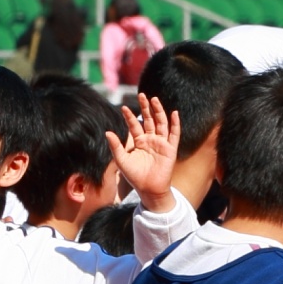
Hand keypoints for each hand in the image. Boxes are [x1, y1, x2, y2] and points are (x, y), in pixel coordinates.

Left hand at [108, 90, 180, 207]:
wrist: (149, 189)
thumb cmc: (134, 176)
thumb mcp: (121, 160)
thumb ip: (116, 146)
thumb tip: (107, 132)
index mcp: (139, 141)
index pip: (134, 125)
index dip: (129, 116)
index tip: (124, 107)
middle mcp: (150, 140)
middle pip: (149, 120)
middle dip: (145, 108)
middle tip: (142, 95)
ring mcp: (161, 143)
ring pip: (161, 123)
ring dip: (158, 111)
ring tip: (154, 99)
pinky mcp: (170, 148)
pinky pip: (174, 134)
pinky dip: (175, 124)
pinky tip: (174, 113)